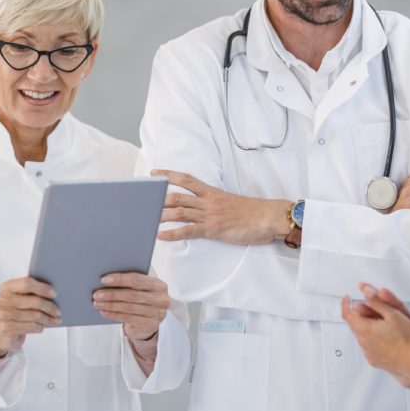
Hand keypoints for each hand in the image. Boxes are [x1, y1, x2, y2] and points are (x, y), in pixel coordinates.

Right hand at [0, 277, 59, 357]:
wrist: (4, 330)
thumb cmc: (17, 310)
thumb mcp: (22, 297)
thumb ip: (33, 291)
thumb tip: (54, 293)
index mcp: (7, 287)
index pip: (27, 284)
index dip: (43, 288)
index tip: (55, 294)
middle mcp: (2, 300)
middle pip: (34, 301)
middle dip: (49, 307)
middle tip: (59, 311)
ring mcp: (3, 315)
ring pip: (34, 316)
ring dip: (48, 319)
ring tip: (55, 319)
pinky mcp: (6, 329)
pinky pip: (30, 327)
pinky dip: (39, 327)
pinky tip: (42, 326)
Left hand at [93, 273, 170, 340]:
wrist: (151, 320)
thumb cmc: (143, 299)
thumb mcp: (142, 289)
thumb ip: (131, 282)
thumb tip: (107, 279)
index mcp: (159, 285)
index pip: (137, 280)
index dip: (120, 279)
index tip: (104, 279)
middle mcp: (161, 299)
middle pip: (132, 295)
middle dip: (112, 294)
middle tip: (97, 294)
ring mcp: (157, 313)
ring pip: (129, 308)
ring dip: (110, 305)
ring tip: (97, 303)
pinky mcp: (150, 325)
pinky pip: (128, 319)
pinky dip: (114, 315)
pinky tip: (104, 312)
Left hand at [153, 169, 288, 243]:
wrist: (268, 216)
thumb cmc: (253, 212)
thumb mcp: (231, 202)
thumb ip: (216, 204)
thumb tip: (205, 207)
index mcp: (212, 192)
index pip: (186, 179)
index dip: (169, 175)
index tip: (154, 174)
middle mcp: (208, 201)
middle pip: (177, 195)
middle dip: (157, 198)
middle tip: (141, 199)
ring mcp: (209, 215)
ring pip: (179, 212)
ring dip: (160, 216)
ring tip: (145, 219)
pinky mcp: (213, 229)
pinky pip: (188, 230)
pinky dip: (172, 234)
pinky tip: (161, 236)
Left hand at [351, 285, 409, 347]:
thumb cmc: (406, 338)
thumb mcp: (392, 314)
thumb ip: (377, 301)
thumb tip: (365, 291)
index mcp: (364, 328)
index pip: (347, 313)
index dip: (345, 303)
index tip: (348, 298)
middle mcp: (362, 341)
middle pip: (354, 324)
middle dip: (359, 314)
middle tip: (370, 308)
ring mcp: (367, 352)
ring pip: (361, 335)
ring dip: (366, 327)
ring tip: (381, 323)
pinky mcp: (373, 360)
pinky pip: (367, 346)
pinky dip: (371, 339)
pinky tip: (385, 338)